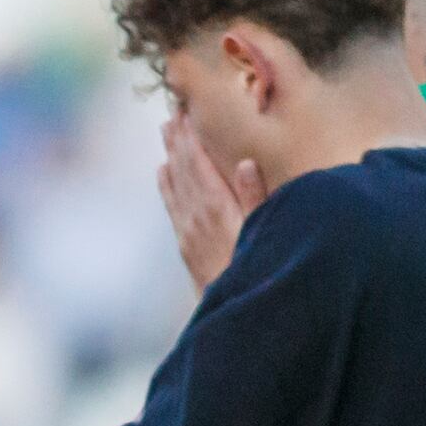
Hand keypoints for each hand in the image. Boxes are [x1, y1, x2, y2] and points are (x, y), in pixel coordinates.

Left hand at [158, 113, 262, 290]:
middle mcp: (196, 215)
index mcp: (216, 207)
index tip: (186, 112)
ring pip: (174, 183)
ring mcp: (187, 229)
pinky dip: (166, 184)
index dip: (191, 136)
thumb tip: (243, 163)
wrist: (235, 314)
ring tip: (165, 130)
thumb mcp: (263, 232)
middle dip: (178, 138)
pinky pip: (172, 206)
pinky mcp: (185, 244)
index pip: (198, 163)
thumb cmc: (257, 270)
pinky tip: (162, 172)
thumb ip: (254, 197)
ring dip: (170, 155)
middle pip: (183, 168)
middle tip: (173, 111)